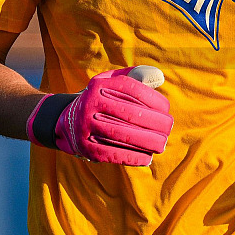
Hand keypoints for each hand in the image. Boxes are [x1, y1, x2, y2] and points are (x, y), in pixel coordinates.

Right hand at [27, 66, 172, 165]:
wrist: (65, 121)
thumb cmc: (99, 101)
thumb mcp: (111, 83)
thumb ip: (135, 78)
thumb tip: (159, 77)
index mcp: (99, 84)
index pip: (131, 89)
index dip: (153, 99)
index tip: (166, 109)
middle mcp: (90, 103)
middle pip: (130, 113)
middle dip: (155, 123)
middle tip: (169, 128)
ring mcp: (86, 126)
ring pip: (123, 135)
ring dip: (147, 142)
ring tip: (162, 144)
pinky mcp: (85, 147)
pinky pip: (113, 153)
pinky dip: (133, 157)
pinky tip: (148, 158)